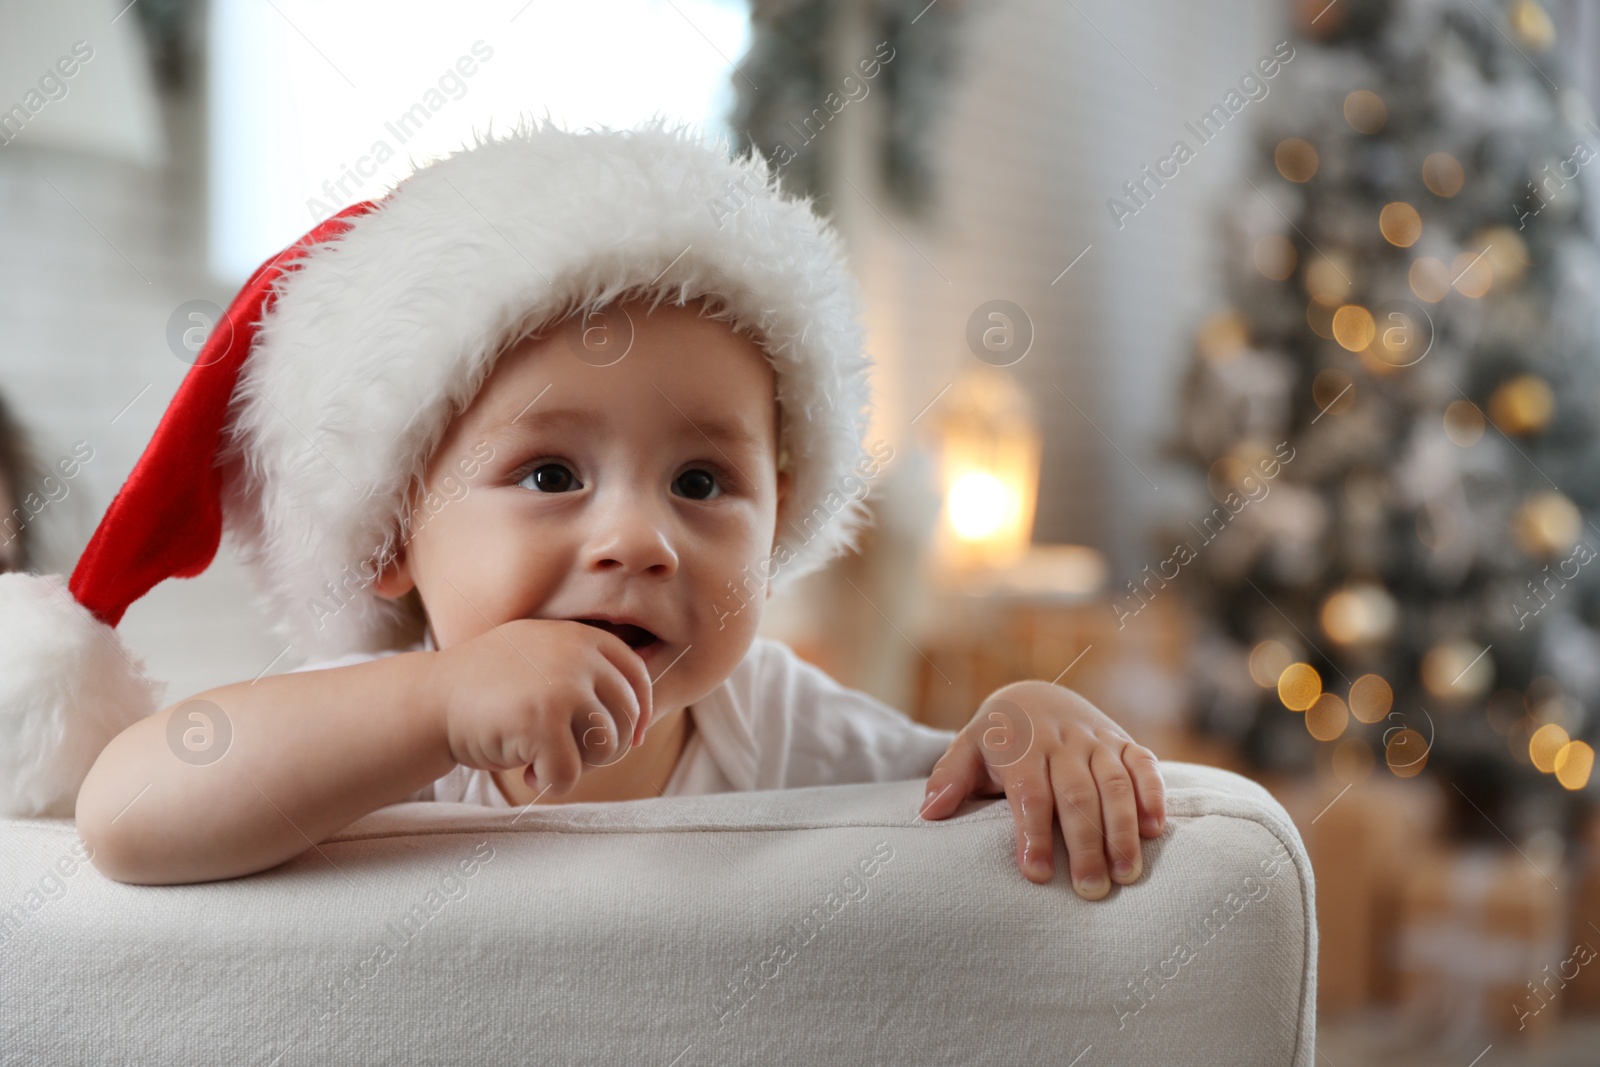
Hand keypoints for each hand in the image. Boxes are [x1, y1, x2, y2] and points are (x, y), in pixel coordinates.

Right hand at [431, 618, 653, 797]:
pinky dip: (550, 784)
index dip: (640, 713)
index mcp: (581, 637)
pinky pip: (571, 774)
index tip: (632, 737)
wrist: (430, 700)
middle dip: (605, 750)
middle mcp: (578, 657)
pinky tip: (524, 773)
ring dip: (578, 768)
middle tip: (569, 757)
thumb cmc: (486, 686)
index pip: (637, 677)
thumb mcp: (540, 655)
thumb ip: (584, 669)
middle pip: (626, 719)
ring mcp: (562, 688)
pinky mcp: (544, 723)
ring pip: (606, 749)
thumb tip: (641, 717)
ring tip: (543, 761)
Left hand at [918, 680, 1165, 897]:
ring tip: (1127, 875)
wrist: (1034, 696)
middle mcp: (1062, 742)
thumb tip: (929, 812)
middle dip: (1086, 844)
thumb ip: (949, 777)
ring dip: (1123, 829)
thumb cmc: (997, 738)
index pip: (1030, 793)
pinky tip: (1155, 830)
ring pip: (1114, 784)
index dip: (1033, 833)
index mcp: (1022, 746)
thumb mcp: (967, 749)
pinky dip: (1152, 794)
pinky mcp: (1124, 742)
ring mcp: (1096, 741)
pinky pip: (1143, 764)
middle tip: (1091, 890)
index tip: (1036, 875)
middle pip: (1076, 795)